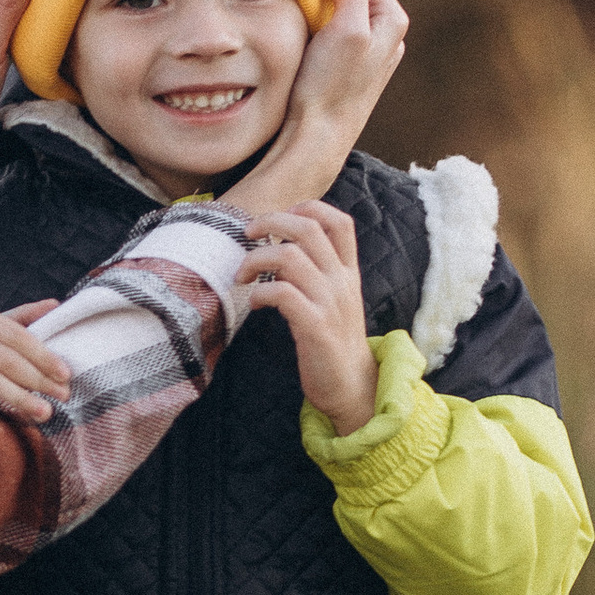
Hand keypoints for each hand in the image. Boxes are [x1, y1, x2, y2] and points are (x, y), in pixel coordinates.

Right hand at [225, 0, 407, 220]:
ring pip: (345, 12)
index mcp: (392, 22)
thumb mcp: (346, 29)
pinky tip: (301, 31)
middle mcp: (386, 38)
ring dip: (323, 3)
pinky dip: (319, 25)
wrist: (316, 137)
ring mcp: (368, 54)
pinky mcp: (348, 69)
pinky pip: (335, 33)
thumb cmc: (331, 85)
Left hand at [237, 202, 378, 430]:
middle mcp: (342, 282)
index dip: (308, 207)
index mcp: (348, 272)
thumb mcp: (335, 299)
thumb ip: (319, 271)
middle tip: (248, 233)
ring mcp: (330, 303)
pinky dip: (260, 291)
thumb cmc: (334, 341)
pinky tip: (254, 302)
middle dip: (271, 221)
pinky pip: (283, 293)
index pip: (339, 222)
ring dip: (256, 259)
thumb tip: (283, 245)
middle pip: (308, 228)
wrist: (352, 386)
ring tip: (242, 275)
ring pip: (290, 256)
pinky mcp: (316, 327)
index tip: (280, 219)